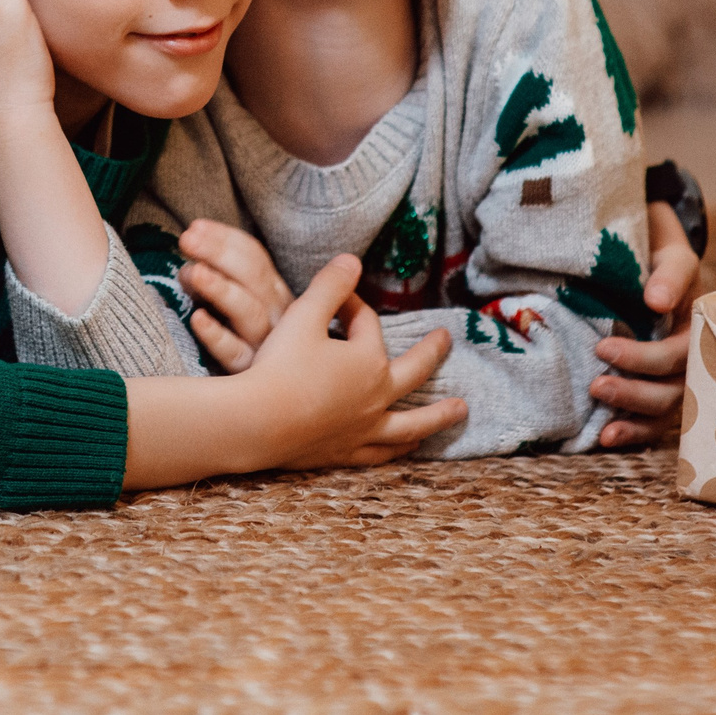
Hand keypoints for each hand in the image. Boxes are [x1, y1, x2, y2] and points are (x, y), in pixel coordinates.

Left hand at [178, 219, 296, 372]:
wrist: (275, 397)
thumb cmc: (251, 341)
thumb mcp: (245, 303)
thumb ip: (221, 275)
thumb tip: (190, 244)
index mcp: (275, 293)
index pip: (255, 256)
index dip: (225, 238)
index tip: (195, 226)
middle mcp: (277, 316)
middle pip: (253, 277)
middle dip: (219, 252)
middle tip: (187, 239)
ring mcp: (266, 345)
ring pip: (249, 313)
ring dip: (220, 289)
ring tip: (193, 273)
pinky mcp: (250, 373)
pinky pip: (236, 355)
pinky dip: (217, 336)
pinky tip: (196, 319)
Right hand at [242, 255, 466, 468]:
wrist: (256, 422)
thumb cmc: (280, 367)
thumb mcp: (303, 316)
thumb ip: (330, 287)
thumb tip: (352, 260)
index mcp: (368, 360)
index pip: (367, 324)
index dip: (352, 305)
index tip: (336, 298)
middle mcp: (376, 397)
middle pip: (414, 372)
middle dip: (432, 352)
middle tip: (447, 340)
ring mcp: (364, 429)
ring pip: (412, 424)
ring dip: (437, 416)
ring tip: (459, 411)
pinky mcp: (346, 453)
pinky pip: (382, 453)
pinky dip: (399, 449)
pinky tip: (408, 446)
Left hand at [590, 199, 704, 448]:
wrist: (649, 249)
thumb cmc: (661, 252)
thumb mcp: (671, 252)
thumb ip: (670, 273)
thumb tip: (657, 302)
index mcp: (700, 328)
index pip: (678, 355)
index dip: (643, 360)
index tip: (603, 348)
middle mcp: (691, 357)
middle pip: (672, 391)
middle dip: (634, 393)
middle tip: (596, 385)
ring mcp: (674, 376)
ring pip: (664, 411)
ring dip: (633, 421)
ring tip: (602, 428)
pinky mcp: (654, 387)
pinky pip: (653, 421)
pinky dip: (633, 432)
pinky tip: (608, 439)